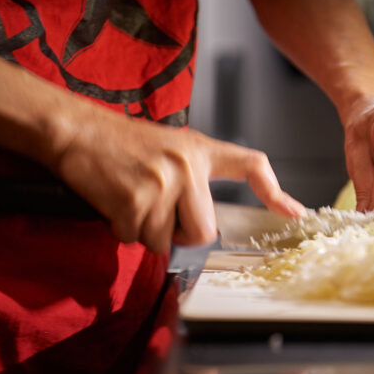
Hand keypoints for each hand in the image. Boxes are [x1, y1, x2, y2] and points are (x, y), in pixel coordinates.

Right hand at [53, 108, 304, 252]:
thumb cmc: (123, 143)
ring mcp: (161, 184)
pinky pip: (136, 238)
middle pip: (202, 233)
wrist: (80, 132)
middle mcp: (187, 166)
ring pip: (164, 241)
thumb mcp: (170, 147)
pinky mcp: (134, 200)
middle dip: (179, 234)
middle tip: (159, 214)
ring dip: (145, 231)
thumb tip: (205, 223)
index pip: (250, 164)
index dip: (275, 191)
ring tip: (131, 198)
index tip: (294, 212)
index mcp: (199, 151)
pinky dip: (123, 229)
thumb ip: (194, 176)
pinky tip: (115, 201)